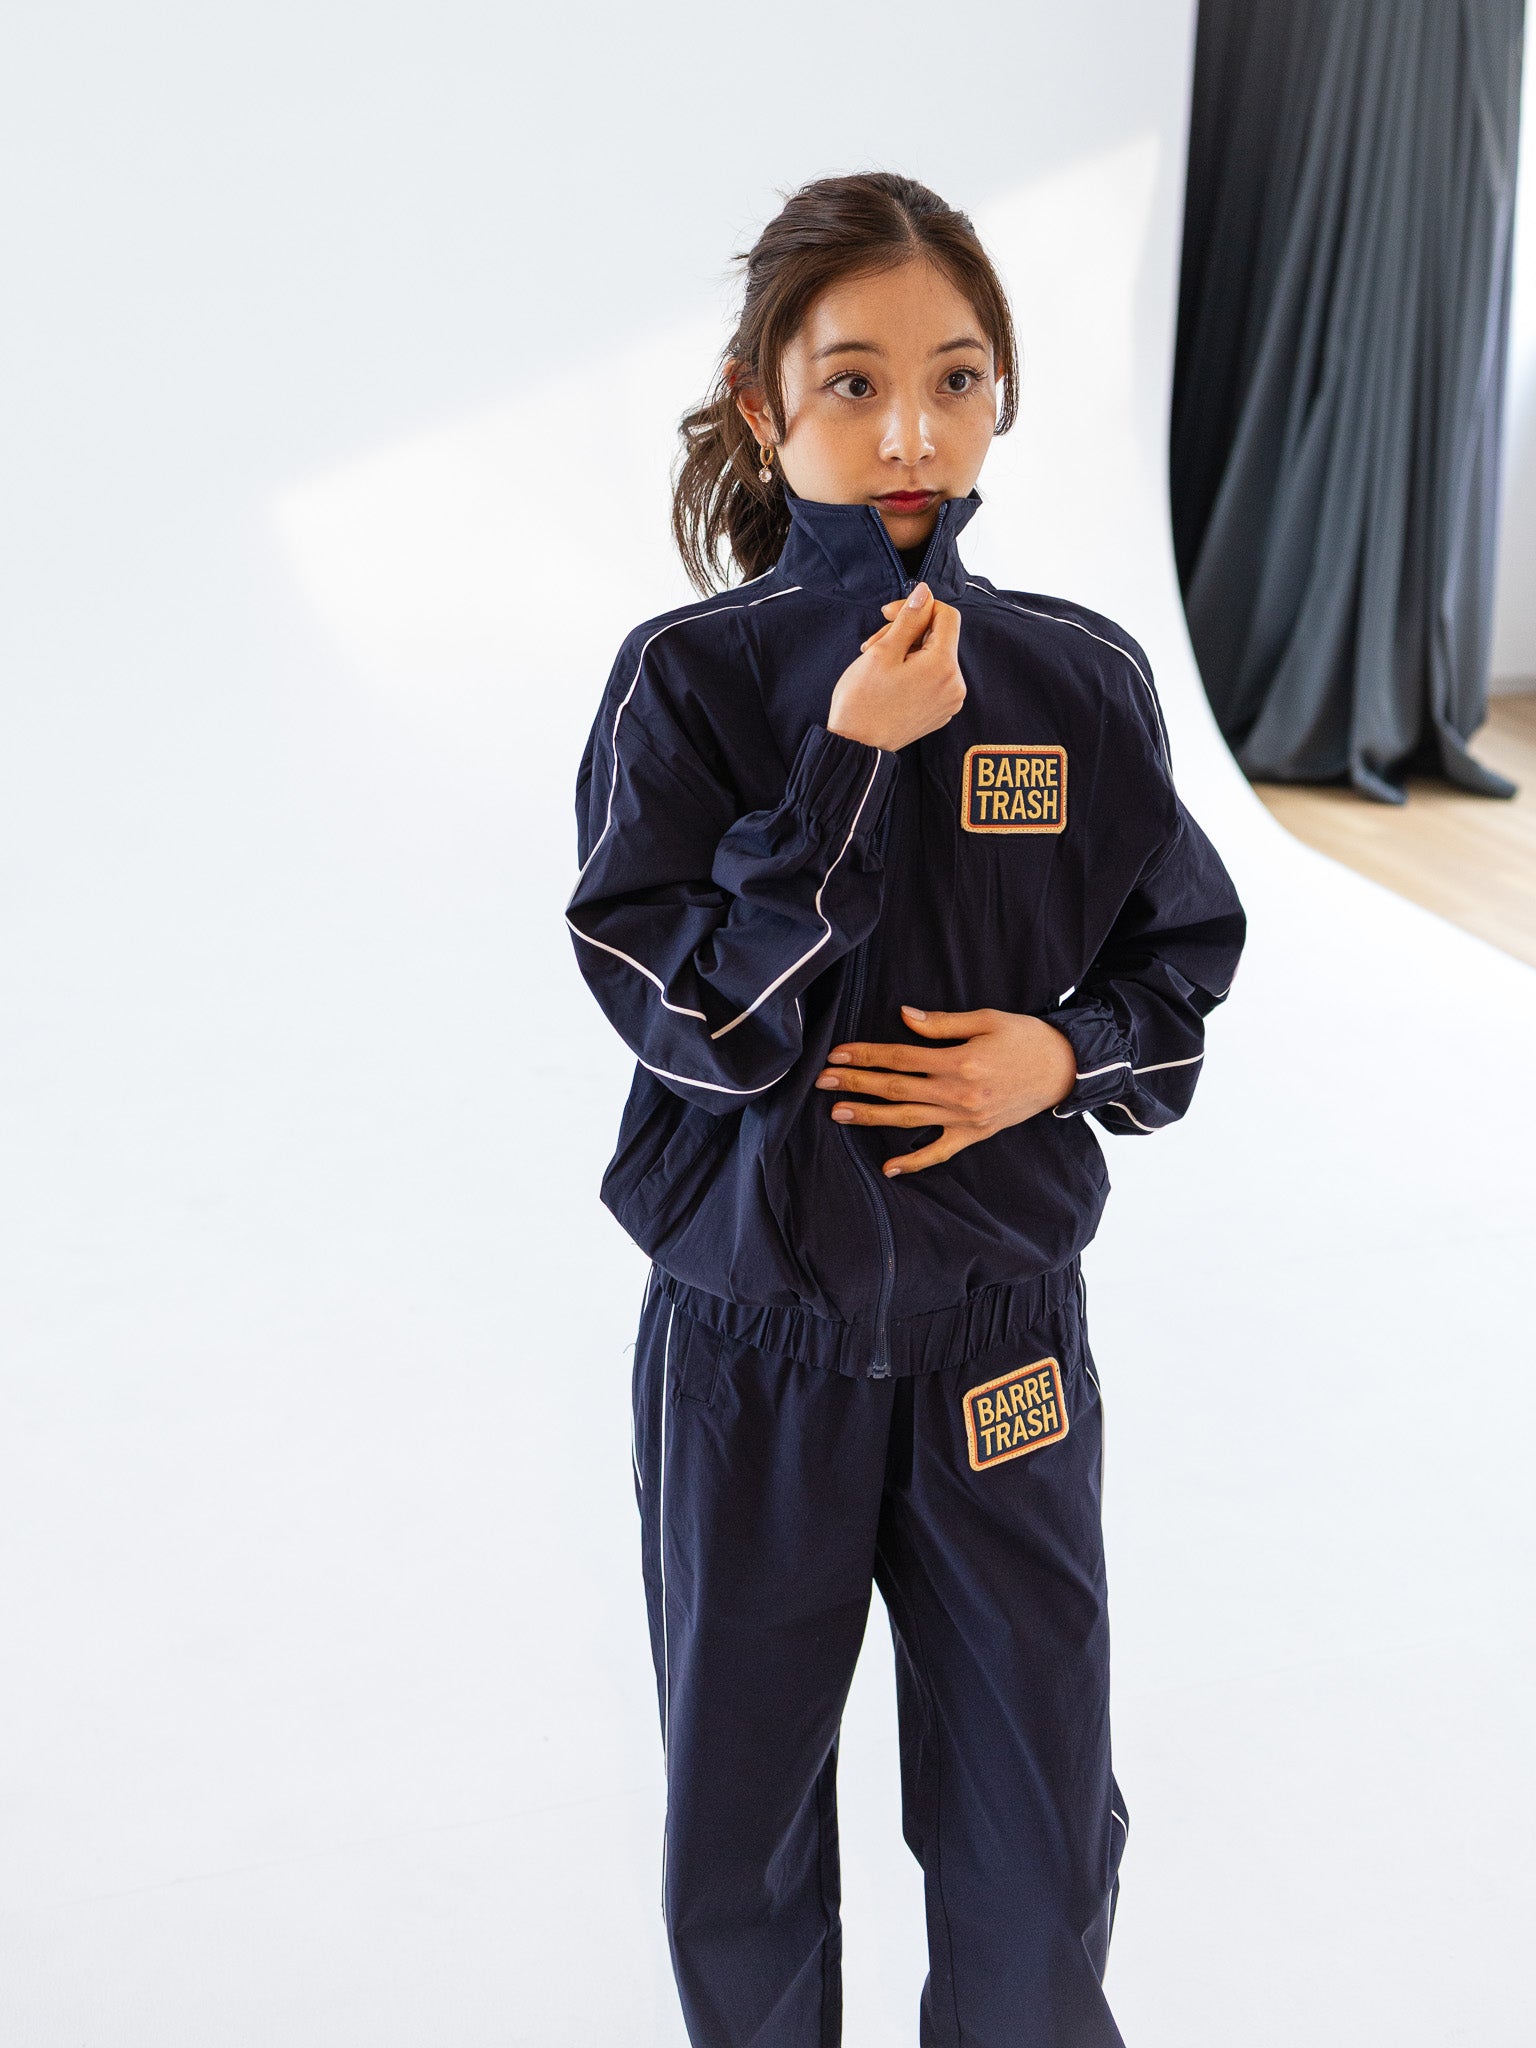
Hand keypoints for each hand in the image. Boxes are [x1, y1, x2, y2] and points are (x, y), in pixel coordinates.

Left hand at [814, 1004, 1077, 1175]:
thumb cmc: (1026, 1038)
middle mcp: (957, 1093)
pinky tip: (889, 1167)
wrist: (1065, 1070)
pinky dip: (914, 1162)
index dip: (865, 1054)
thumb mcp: (987, 1019)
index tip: (837, 1053)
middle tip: (822, 1081)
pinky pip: (939, 1152)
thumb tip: (904, 1016)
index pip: (900, 1057)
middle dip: (855, 1083)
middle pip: (895, 1088)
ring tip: (838, 1113)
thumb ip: (942, 1023)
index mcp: (959, 1061)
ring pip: (907, 1119)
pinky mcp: (975, 1135)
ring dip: (870, 1116)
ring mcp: (965, 1119)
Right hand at [825, 582, 964, 752]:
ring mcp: (949, 701)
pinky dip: (913, 671)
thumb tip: (924, 593)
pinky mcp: (940, 711)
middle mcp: (955, 684)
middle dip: (907, 632)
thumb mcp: (883, 651)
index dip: (918, 607)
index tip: (889, 614)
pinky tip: (889, 679)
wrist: (856, 746)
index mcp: (943, 666)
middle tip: (873, 643)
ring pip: (934, 657)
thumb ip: (908, 618)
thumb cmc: (863, 701)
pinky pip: (933, 678)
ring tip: (877, 662)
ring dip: (907, 651)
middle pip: (939, 637)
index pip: (947, 616)